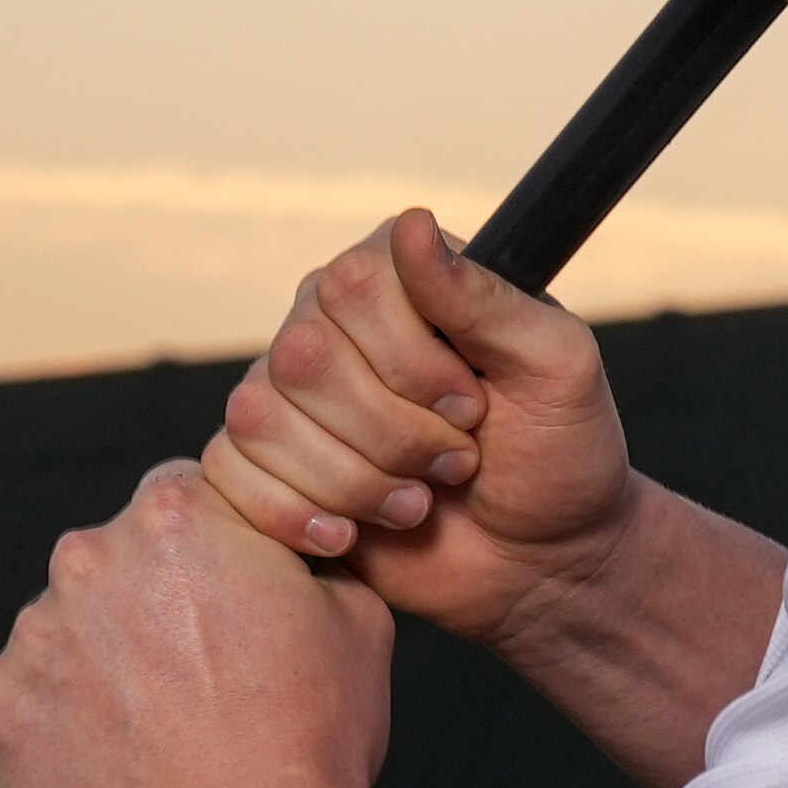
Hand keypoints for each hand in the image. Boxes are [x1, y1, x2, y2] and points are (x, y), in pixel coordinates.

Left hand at [0, 460, 391, 787]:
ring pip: (68, 630)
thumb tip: (291, 554)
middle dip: (151, 600)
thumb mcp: (357, 616)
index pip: (181, 496)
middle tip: (203, 675)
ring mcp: (33, 633)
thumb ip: (307, 558)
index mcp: (177, 513)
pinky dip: (65, 722)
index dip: (213, 548)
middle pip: (115, 560)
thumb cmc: (312, 734)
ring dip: (104, 661)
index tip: (232, 601)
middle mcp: (89, 555)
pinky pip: (30, 698)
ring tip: (163, 731)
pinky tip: (121, 763)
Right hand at [200, 210, 643, 652]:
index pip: (351, 283)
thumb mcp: (554, 367)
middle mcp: (329, 319)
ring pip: (263, 419)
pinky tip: (352, 533)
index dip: (413, 361)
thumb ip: (484, 297)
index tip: (473, 406)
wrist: (540, 560)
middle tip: (458, 461)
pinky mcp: (262, 462)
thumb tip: (409, 226)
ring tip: (418, 500)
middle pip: (303, 357)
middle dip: (395, 433)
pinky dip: (296, 515)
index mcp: (400, 276)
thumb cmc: (559, 453)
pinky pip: (228, 471)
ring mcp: (289, 392)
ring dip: (357, 481)